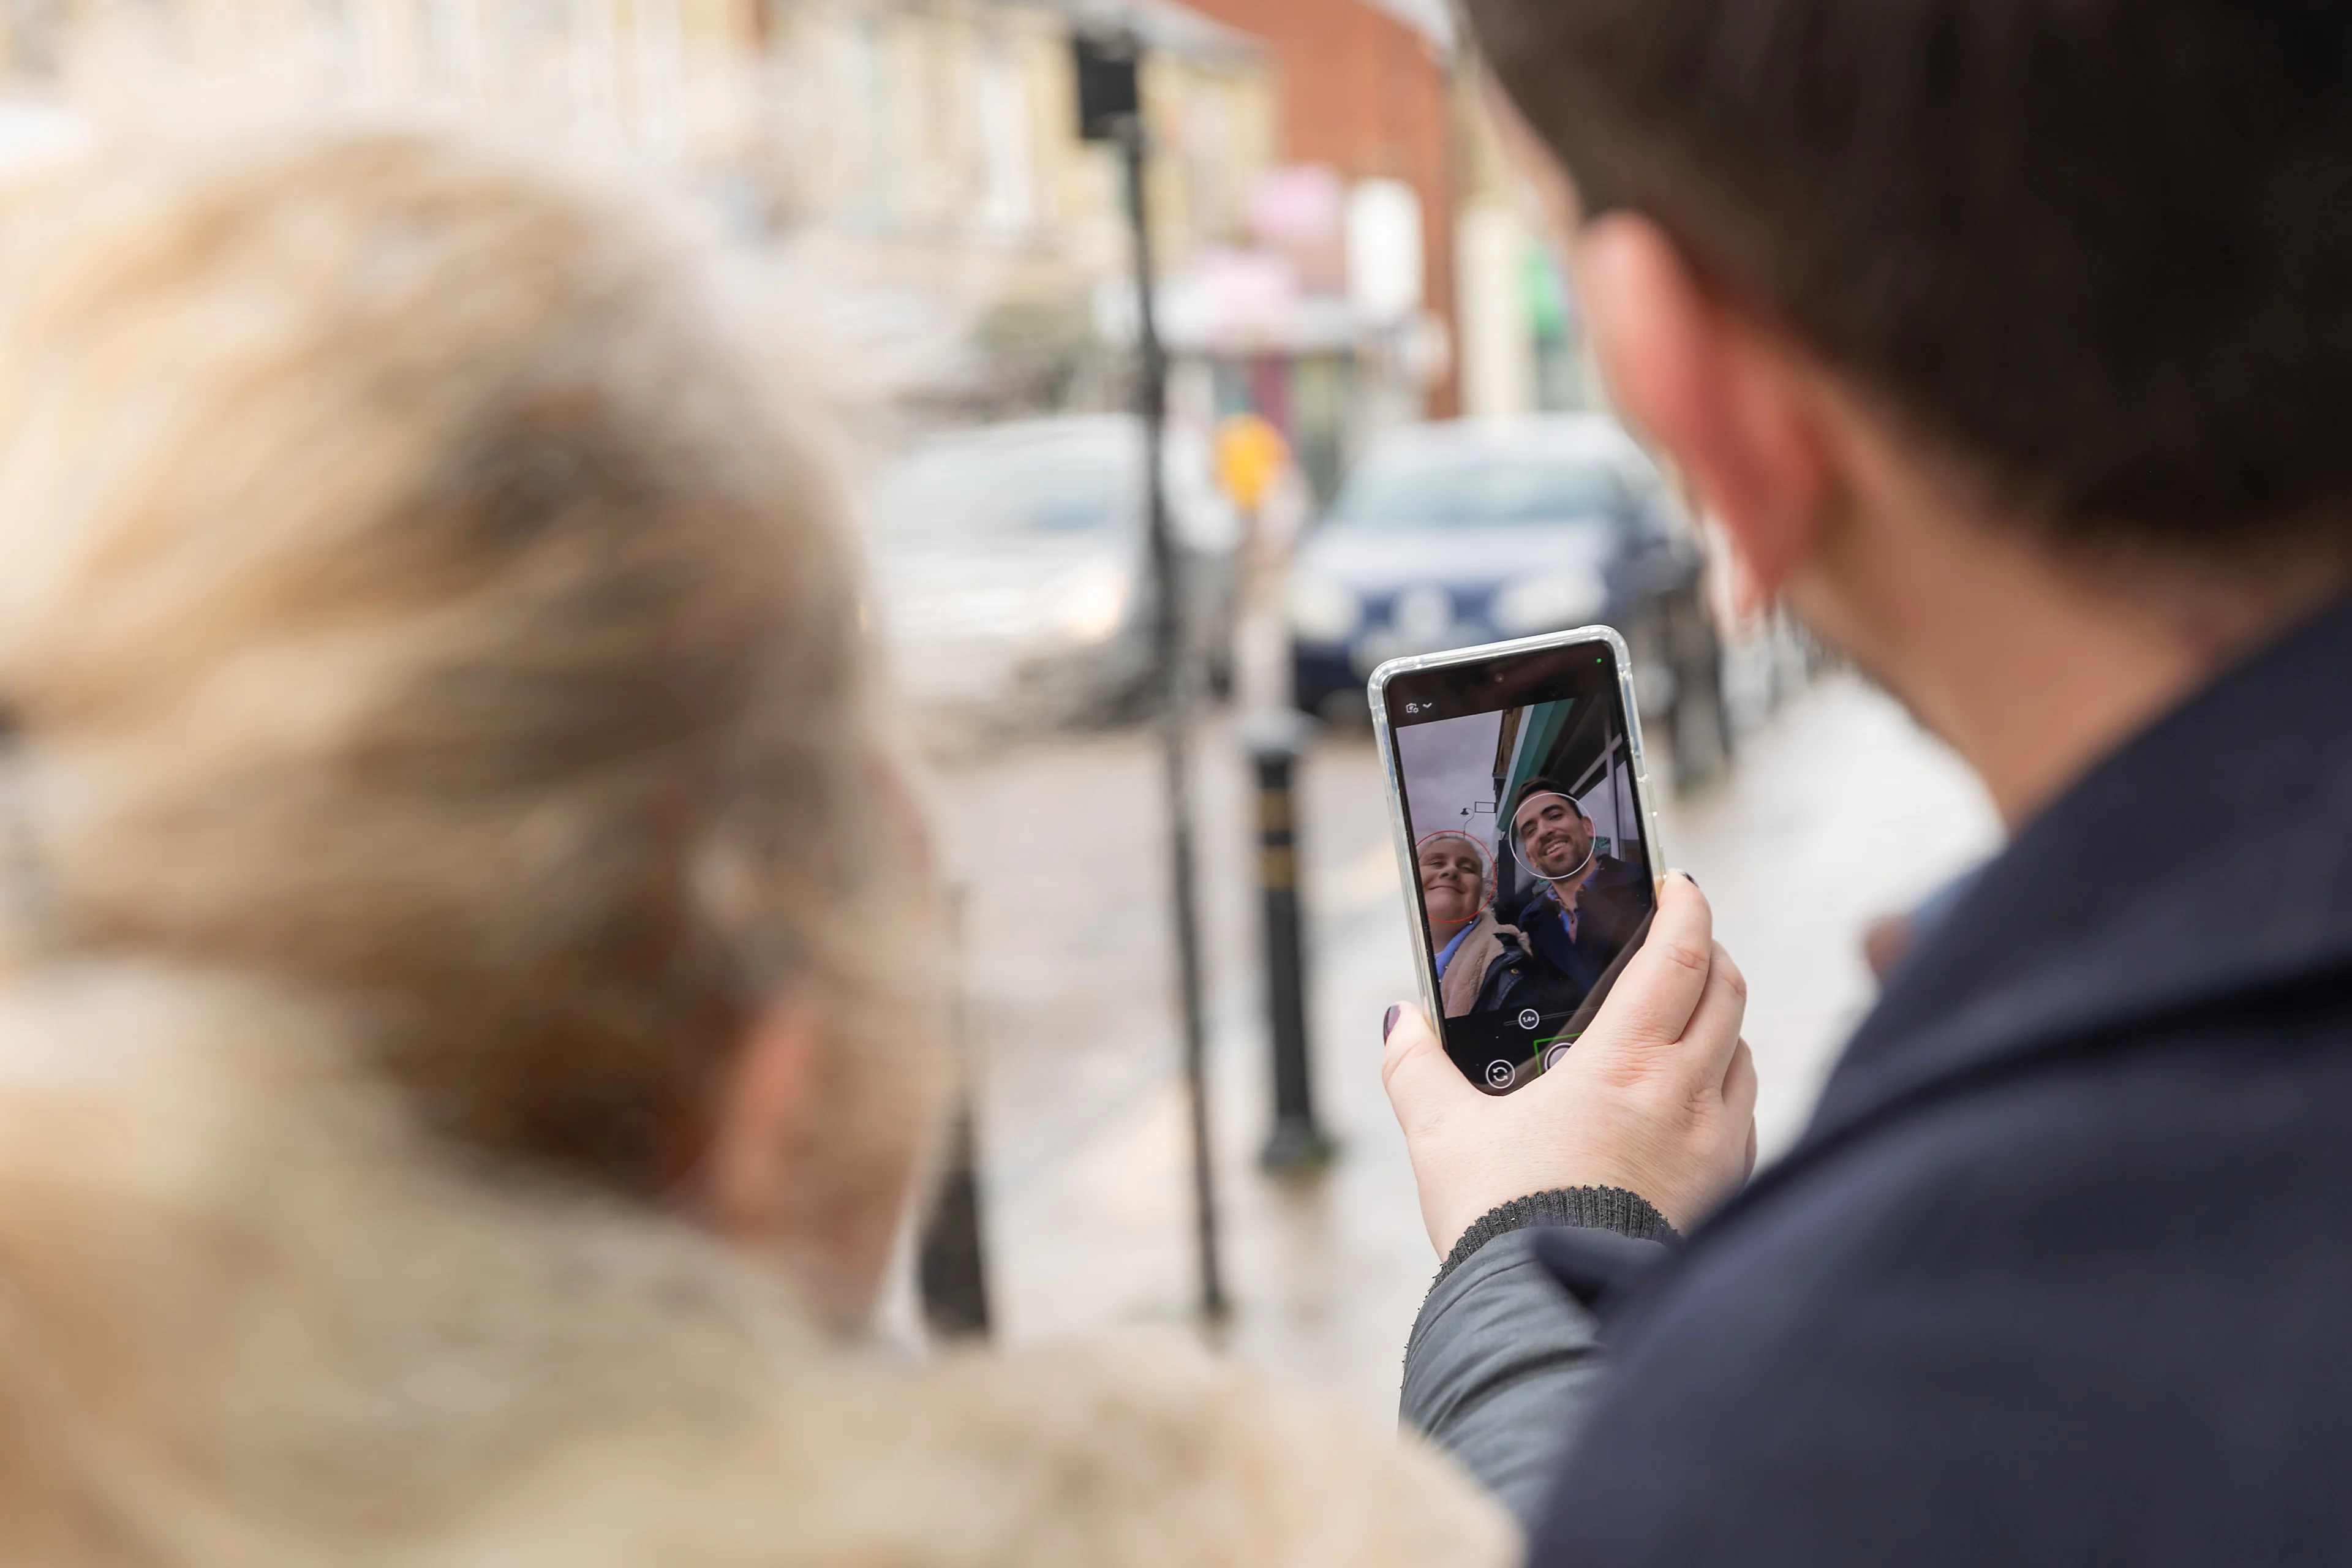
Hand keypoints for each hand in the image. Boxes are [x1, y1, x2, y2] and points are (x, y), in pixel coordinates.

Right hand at [1382, 871, 1757, 1254]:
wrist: (1548, 1317)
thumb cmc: (1500, 1220)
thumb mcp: (1440, 1135)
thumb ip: (1414, 1067)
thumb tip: (1400, 1019)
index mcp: (1624, 1065)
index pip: (1681, 955)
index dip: (1687, 908)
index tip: (1680, 884)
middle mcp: (1685, 1098)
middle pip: (1728, 995)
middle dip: (1711, 955)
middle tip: (1683, 943)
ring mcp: (1715, 1148)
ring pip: (1744, 1057)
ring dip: (1722, 1026)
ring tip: (1685, 1022)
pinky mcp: (1724, 1194)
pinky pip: (1744, 1121)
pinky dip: (1727, 1093)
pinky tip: (1691, 1105)